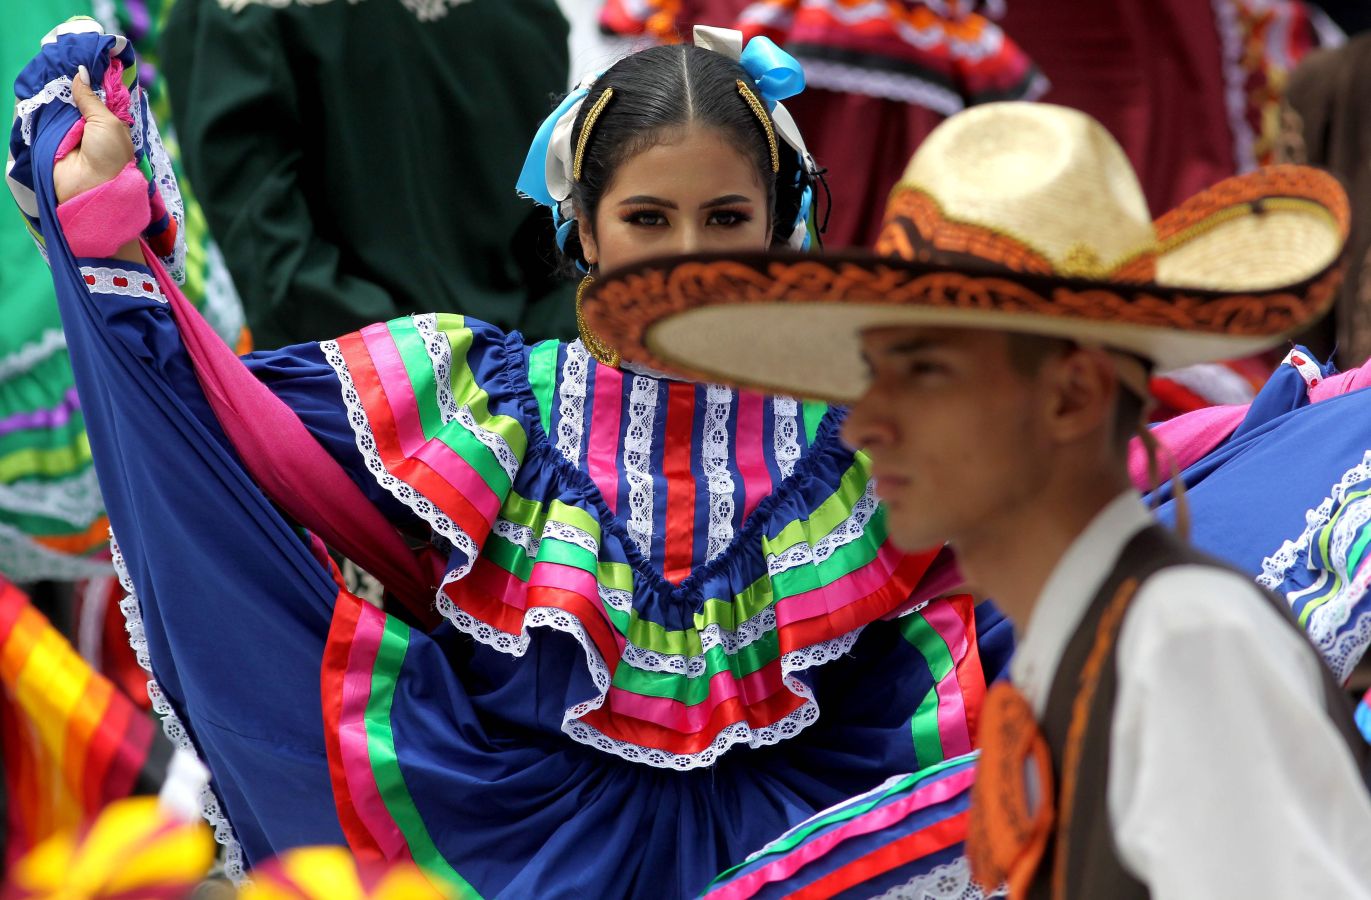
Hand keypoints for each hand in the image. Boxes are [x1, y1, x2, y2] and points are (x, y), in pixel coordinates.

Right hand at [53, 65, 133, 203]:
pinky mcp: (52, 136)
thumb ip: (91, 98)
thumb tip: (81, 72)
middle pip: (78, 97)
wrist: (90, 187)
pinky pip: (45, 116)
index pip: (98, 95)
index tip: (81, 56)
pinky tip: (38, 85)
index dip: (90, 79)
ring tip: (48, 66)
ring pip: (60, 104)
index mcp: (110, 122)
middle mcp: (90, 125)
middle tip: (60, 57)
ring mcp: (70, 130)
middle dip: (70, 81)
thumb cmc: (110, 155)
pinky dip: (43, 103)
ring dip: (55, 91)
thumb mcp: (107, 122)